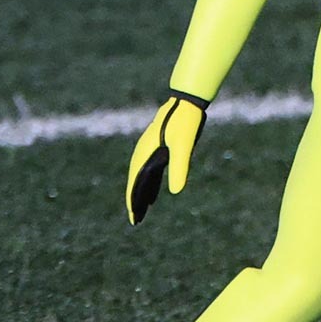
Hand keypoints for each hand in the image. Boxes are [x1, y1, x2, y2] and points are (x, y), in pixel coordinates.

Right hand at [125, 94, 207, 223]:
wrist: (186, 101)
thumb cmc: (185, 122)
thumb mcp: (183, 146)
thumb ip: (179, 167)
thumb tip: (176, 191)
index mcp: (146, 154)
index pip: (136, 183)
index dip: (134, 201)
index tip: (134, 218)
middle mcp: (143, 153)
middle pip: (136, 182)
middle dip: (135, 201)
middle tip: (136, 220)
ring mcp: (149, 149)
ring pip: (141, 177)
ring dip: (141, 194)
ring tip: (142, 212)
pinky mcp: (157, 147)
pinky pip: (149, 171)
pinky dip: (149, 185)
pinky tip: (154, 195)